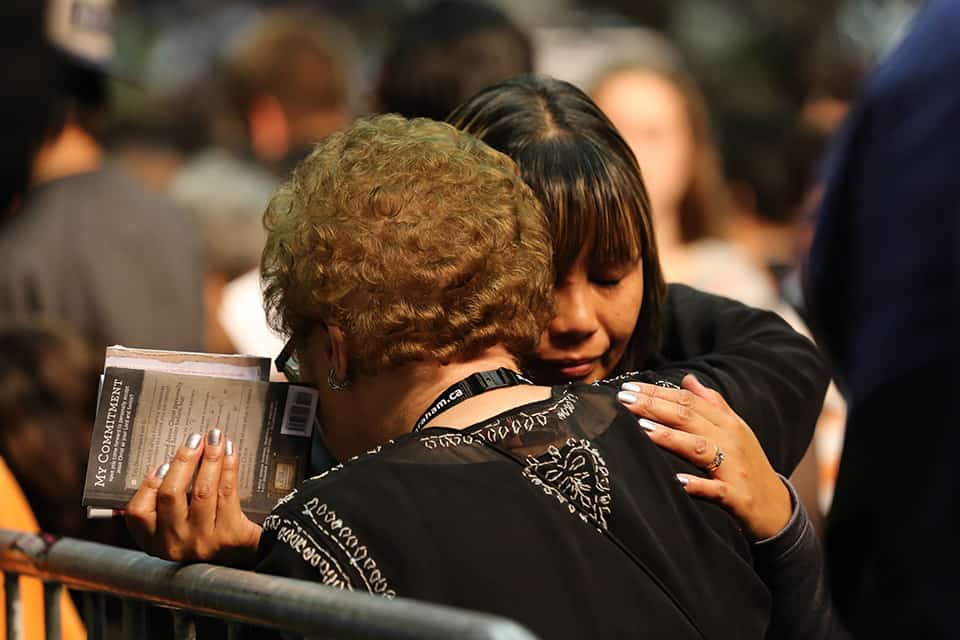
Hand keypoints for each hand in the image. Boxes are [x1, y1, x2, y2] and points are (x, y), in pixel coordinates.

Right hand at [125, 429, 262, 566]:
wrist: (241, 558)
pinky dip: (228, 467)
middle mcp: (176, 544)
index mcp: (155, 541)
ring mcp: (203, 541)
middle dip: (183, 460)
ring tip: (215, 438)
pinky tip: (229, 452)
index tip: (162, 463)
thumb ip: (160, 505)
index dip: (148, 484)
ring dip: (209, 458)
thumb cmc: (203, 534)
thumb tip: (156, 467)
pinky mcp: (230, 535)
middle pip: (171, 495)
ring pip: (202, 491)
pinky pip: (227, 493)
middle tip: (194, 439)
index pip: (138, 513)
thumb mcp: (175, 528)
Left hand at [617, 374, 791, 539]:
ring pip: (699, 448)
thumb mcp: (735, 431)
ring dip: (671, 438)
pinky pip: (715, 490)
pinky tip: (677, 481)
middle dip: (655, 407)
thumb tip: (688, 380)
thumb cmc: (748, 465)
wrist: (777, 509)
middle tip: (624, 400)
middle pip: (689, 418)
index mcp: (728, 423)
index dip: (658, 392)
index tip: (628, 388)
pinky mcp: (737, 496)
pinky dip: (697, 485)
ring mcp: (734, 469)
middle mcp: (731, 441)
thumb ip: (712, 404)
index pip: (688, 401)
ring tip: (642, 429)